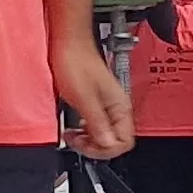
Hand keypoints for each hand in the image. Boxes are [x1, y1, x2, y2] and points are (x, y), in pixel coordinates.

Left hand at [54, 39, 134, 158]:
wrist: (69, 44)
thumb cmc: (76, 62)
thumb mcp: (84, 97)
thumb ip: (97, 122)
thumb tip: (106, 144)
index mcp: (120, 106)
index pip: (124, 142)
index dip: (104, 149)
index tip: (86, 145)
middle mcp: (118, 107)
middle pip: (115, 141)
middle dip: (95, 146)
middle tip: (77, 141)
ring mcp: (108, 106)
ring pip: (105, 136)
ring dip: (89, 140)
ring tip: (73, 135)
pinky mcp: (97, 104)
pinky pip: (97, 126)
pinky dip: (85, 131)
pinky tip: (74, 128)